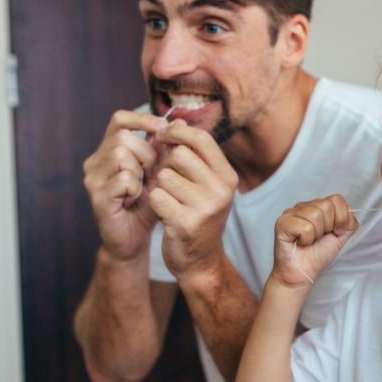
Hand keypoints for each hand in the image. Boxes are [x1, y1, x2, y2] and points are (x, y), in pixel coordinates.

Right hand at [82, 110, 168, 260]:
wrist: (135, 239)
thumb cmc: (147, 204)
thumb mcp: (160, 173)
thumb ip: (165, 149)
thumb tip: (180, 122)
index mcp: (108, 151)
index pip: (119, 120)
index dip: (141, 119)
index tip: (162, 128)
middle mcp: (96, 161)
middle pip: (123, 137)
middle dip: (146, 153)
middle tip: (152, 173)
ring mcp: (93, 179)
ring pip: (121, 154)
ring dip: (140, 171)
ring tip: (142, 187)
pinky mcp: (96, 196)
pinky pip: (123, 178)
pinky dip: (135, 188)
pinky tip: (134, 199)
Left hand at [147, 120, 238, 279]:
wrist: (200, 262)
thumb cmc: (198, 216)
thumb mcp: (205, 184)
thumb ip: (193, 154)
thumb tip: (174, 119)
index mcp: (227, 176)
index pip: (201, 138)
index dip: (177, 132)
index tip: (163, 136)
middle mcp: (221, 190)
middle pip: (179, 154)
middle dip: (165, 164)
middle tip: (166, 180)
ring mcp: (205, 207)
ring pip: (164, 175)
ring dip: (158, 185)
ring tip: (168, 199)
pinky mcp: (185, 223)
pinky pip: (156, 196)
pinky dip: (154, 203)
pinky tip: (163, 213)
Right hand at [272, 195, 358, 286]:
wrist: (303, 274)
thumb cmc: (318, 254)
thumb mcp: (340, 236)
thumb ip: (348, 221)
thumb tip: (350, 210)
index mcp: (317, 206)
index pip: (336, 199)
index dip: (341, 218)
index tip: (335, 232)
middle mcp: (303, 206)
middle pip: (326, 206)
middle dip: (328, 227)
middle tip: (318, 238)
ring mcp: (290, 213)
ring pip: (315, 215)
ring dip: (316, 234)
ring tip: (308, 241)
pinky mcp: (282, 223)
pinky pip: (305, 227)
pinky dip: (306, 240)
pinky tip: (300, 243)